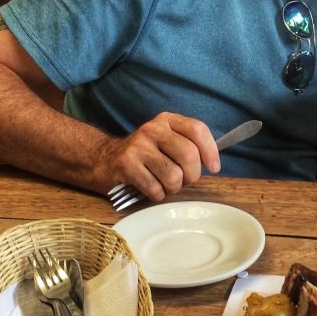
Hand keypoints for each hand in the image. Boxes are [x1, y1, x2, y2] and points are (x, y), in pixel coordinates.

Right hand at [98, 112, 217, 200]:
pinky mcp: (126, 165)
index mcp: (167, 120)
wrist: (103, 160)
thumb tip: (212, 163)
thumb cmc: (143, 155)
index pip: (197, 129)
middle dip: (192, 175)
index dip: (211, 150)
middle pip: (189, 155)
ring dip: (173, 188)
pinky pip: (155, 189)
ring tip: (165, 184)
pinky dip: (157, 195)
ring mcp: (138, 146)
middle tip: (184, 180)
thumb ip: (188, 145)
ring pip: (174, 176)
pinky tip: (150, 189)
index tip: (214, 167)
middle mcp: (153, 129)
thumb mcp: (166, 141)